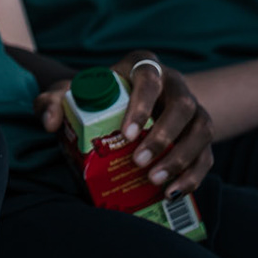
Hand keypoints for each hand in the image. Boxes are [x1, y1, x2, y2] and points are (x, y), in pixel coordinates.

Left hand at [37, 54, 213, 199]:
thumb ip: (52, 101)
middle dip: (163, 137)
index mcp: (143, 66)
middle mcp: (175, 83)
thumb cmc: (96, 97)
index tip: (125, 134)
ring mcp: (193, 108)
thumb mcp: (72, 94)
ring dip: (182, 158)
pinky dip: (194, 174)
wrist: (125, 106)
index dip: (141, 105)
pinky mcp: (200, 134)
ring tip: (156, 182)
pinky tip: (173, 192)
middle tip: (139, 162)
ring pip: (202, 129)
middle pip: (183, 106)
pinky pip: (207, 153)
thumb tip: (49, 122)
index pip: (149, 79)